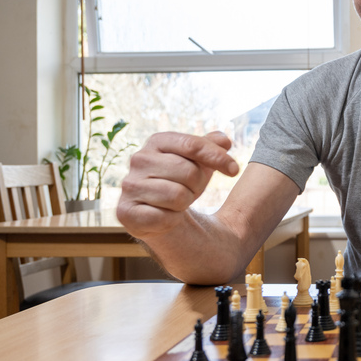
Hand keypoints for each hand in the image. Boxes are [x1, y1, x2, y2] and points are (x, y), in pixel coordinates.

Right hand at [116, 131, 239, 238]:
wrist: (157, 211)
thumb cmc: (181, 181)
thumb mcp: (198, 161)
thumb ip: (211, 147)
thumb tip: (224, 141)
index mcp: (157, 141)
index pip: (193, 145)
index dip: (218, 157)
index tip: (234, 170)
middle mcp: (139, 159)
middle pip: (189, 171)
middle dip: (198, 185)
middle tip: (191, 190)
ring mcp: (129, 185)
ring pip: (178, 195)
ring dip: (185, 203)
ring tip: (177, 202)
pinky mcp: (125, 212)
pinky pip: (164, 218)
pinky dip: (172, 220)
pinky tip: (165, 216)